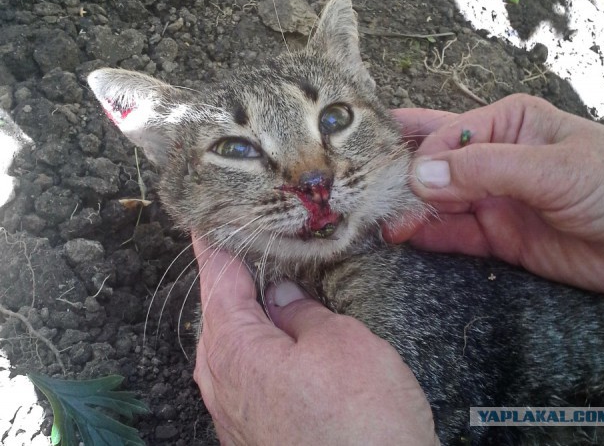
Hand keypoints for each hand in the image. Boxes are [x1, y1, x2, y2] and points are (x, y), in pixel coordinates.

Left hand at [192, 237, 439, 444]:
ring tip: (268, 279)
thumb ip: (302, 312)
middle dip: (231, 274)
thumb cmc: (360, 423)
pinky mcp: (255, 430)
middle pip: (218, 310)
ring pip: (234, 342)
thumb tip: (281, 296)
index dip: (216, 241)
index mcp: (232, 347)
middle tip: (247, 238)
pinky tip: (281, 334)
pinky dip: (259, 342)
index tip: (210, 213)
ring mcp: (234, 410)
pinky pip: (248, 370)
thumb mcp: (339, 343)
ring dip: (247, 309)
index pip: (216, 276)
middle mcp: (220, 380)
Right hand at [387, 94, 603, 295]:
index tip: (396, 177)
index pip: (448, 134)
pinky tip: (405, 236)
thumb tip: (421, 174)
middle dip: (402, 176)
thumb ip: (486, 170)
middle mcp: (495, 158)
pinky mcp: (501, 236)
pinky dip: (430, 236)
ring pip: (440, 201)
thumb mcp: (554, 167)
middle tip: (364, 191)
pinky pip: (457, 234)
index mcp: (509, 123)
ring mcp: (495, 199)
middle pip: (435, 164)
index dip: (418, 154)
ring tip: (381, 222)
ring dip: (410, 210)